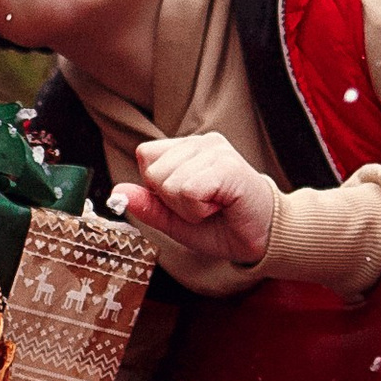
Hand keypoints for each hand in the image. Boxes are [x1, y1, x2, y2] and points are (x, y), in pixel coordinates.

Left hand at [113, 132, 278, 271]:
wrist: (263, 238)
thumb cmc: (223, 226)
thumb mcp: (176, 221)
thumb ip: (148, 205)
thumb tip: (117, 192)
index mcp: (187, 149)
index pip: (146, 156)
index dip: (159, 189)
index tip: (188, 201)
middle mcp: (201, 142)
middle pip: (153, 172)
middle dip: (172, 201)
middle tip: (204, 206)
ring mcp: (215, 150)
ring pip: (169, 183)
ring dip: (188, 209)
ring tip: (214, 206)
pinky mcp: (227, 165)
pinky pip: (188, 190)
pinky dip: (198, 210)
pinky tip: (221, 206)